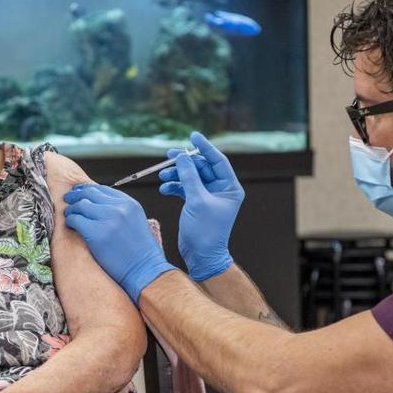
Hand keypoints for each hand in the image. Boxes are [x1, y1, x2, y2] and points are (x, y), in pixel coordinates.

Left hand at [63, 184, 175, 303]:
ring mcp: (108, 220)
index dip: (87, 189)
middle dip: (76, 195)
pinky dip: (71, 221)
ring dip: (72, 209)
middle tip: (68, 199)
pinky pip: (76, 220)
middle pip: (90, 193)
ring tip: (68, 214)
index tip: (79, 193)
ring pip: (81, 205)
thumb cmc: (140, 252)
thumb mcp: (135, 221)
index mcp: (129, 204)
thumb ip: (119, 210)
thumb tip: (96, 204)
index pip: (102, 189)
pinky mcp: (96, 234)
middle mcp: (119, 208)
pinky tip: (71, 224)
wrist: (144, 270)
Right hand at [158, 131, 243, 280]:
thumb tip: (181, 156)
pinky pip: (184, 188)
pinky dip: (174, 187)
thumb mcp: (197, 201)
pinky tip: (164, 188)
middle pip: (201, 167)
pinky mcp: (196, 203)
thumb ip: (189, 176)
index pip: (218, 161)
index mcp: (230, 188)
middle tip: (168, 156)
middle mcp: (221, 190)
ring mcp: (208, 196)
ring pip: (191, 177)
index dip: (205, 147)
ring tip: (162, 176)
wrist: (201, 256)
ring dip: (176, 175)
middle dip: (184, 163)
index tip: (193, 135)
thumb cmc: (205, 231)